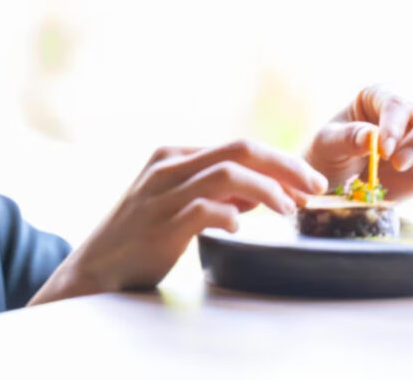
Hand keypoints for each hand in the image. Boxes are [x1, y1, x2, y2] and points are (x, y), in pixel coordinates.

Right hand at [29, 140, 327, 303]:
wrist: (97, 267)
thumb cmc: (141, 236)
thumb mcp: (177, 203)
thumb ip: (215, 192)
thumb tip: (263, 190)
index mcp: (174, 155)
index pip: (238, 145)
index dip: (280, 161)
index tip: (307, 183)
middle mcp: (168, 166)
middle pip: (239, 149)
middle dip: (285, 165)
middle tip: (315, 188)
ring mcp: (162, 194)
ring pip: (227, 173)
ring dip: (267, 190)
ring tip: (288, 211)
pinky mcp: (160, 224)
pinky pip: (205, 209)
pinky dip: (230, 214)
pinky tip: (239, 227)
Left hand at [305, 84, 412, 201]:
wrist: (335, 184)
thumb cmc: (328, 155)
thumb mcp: (326, 144)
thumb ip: (346, 137)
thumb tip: (370, 136)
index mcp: (380, 98)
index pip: (398, 103)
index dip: (395, 125)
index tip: (382, 150)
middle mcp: (411, 113)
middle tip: (399, 164)